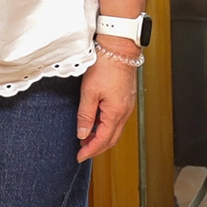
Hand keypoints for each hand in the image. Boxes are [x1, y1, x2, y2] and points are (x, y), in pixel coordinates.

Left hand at [76, 43, 138, 161]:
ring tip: (86, 138)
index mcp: (116, 113)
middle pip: (111, 138)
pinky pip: (116, 120)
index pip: (103, 140)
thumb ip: (85, 115)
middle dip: (97, 147)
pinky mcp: (125, 99)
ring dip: (101, 137)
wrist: (119, 49)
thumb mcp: (89, 92)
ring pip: (114, 130)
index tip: (80, 156)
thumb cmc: (106, 66)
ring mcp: (126, 106)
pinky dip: (106, 126)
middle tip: (82, 151)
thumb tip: (82, 134)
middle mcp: (124, 112)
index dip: (91, 150)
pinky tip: (96, 123)